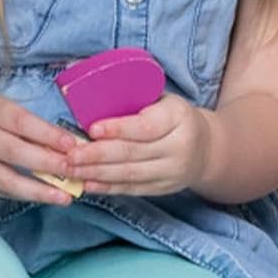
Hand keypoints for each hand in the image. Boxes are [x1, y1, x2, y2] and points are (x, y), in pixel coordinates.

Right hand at [0, 92, 77, 204]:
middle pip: (14, 153)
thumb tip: (67, 144)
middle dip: (46, 163)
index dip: (47, 135)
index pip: (21, 123)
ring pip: (5, 180)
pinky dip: (24, 196)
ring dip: (38, 191)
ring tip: (64, 197)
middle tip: (74, 171)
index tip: (72, 145)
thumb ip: (30, 124)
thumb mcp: (3, 107)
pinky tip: (44, 198)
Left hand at [68, 94, 214, 195]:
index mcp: (179, 117)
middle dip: (97, 155)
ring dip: (96, 173)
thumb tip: (89, 88)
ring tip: (71, 170)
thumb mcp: (165, 101)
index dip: (118, 129)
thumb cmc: (175, 117)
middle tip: (70, 155)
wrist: (207, 148)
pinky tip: (87, 184)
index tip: (91, 130)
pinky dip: (107, 187)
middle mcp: (179, 147)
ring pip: (129, 174)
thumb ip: (135, 99)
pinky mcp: (163, 188)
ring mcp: (172, 171)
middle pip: (133, 153)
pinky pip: (131, 189)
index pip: (146, 127)